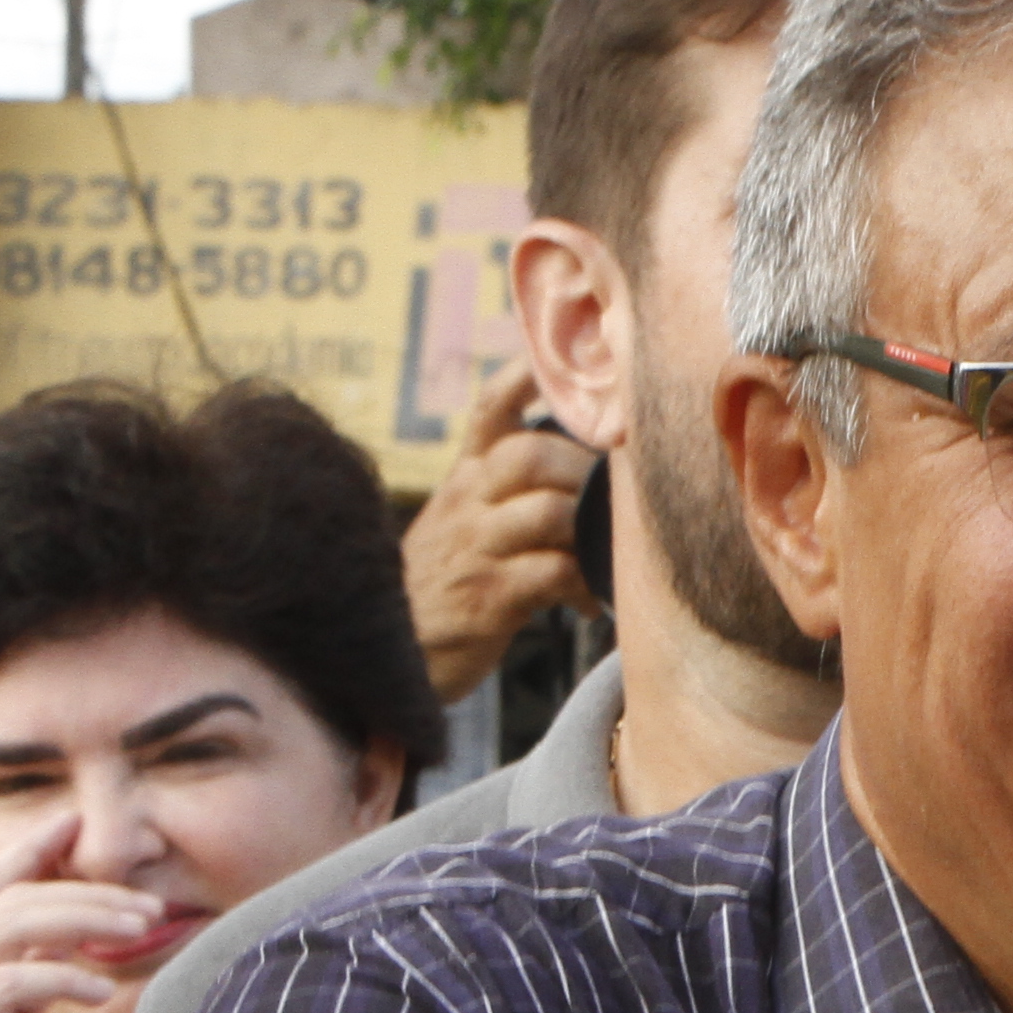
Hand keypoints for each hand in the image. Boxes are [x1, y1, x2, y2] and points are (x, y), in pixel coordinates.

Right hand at [0, 807, 157, 1012]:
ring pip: (6, 927)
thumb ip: (16, 1001)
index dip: (29, 851)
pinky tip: (102, 987)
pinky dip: (58, 977)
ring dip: (80, 919)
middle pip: (8, 899)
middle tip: (144, 902)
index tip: (76, 822)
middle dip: (80, 888)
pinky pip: (4, 987)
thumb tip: (65, 965)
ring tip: (136, 929)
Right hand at [403, 363, 592, 702]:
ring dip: (590, 528)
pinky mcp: (487, 596)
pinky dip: (583, 585)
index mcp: (465, 476)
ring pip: (547, 511)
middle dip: (583, 468)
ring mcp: (475, 548)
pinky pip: (552, 574)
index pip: (492, 408)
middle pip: (531, 455)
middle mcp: (466, 501)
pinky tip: (587, 602)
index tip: (572, 362)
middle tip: (615, 498)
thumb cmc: (448, 582)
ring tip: (608, 551)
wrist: (397, 650)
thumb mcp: (463, 522)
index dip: (529, 377)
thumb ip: (508, 489)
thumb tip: (593, 470)